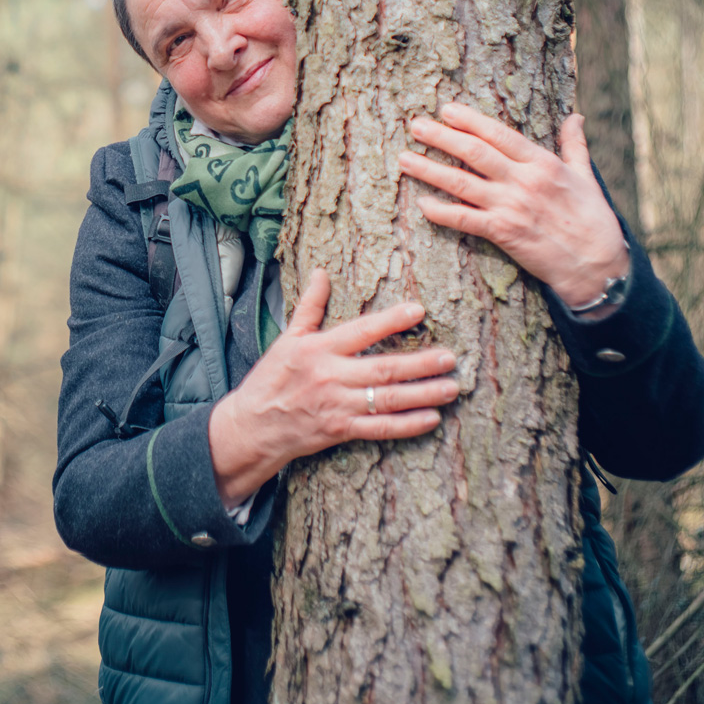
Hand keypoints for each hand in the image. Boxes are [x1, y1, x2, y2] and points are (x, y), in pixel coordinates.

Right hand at [207, 269, 459, 504]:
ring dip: (422, 394)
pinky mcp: (341, 430)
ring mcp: (337, 406)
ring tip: (451, 387)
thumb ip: (309, 306)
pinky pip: (379, 428)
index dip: (390, 320)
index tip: (419, 310)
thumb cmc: (270, 379)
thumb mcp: (287, 338)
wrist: (252, 426)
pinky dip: (407, 425)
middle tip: (450, 358)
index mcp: (318, 349)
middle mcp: (330, 376)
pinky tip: (431, 419)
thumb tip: (321, 273)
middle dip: (420, 364)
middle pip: (383, 369)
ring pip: (387, 400)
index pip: (361, 331)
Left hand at [398, 104, 628, 308]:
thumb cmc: (592, 219)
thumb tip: (576, 117)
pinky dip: (440, 211)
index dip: (470, 120)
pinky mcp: (503, 233)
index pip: (499, 134)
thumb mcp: (586, 176)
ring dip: (429, 169)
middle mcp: (523, 181)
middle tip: (415, 125)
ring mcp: (510, 207)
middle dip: (441, 136)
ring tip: (404, 158)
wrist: (596, 265)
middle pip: (474, 152)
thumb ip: (574, 145)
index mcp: (542, 163)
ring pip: (461, 182)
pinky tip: (421, 203)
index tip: (446, 110)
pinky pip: (463, 219)